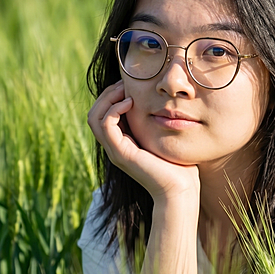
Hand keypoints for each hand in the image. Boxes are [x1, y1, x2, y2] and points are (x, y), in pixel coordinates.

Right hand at [87, 81, 199, 201]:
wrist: (180, 190)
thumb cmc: (179, 166)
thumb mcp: (165, 138)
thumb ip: (159, 123)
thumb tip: (166, 103)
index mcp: (123, 142)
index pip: (103, 114)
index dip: (112, 96)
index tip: (129, 84)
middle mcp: (115, 147)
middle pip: (94, 113)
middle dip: (107, 94)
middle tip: (125, 84)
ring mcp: (115, 150)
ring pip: (94, 117)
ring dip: (108, 99)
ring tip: (126, 91)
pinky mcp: (121, 153)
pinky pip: (105, 125)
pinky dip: (114, 109)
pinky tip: (131, 103)